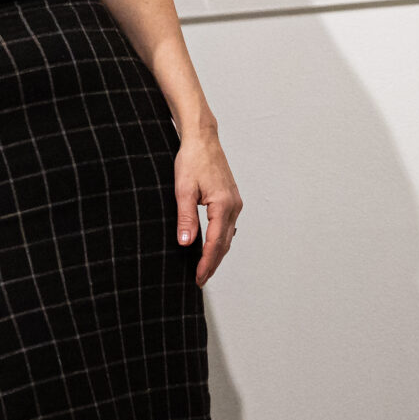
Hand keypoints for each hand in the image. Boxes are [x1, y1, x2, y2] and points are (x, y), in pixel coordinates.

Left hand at [174, 129, 242, 286]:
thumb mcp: (183, 190)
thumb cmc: (192, 160)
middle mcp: (234, 206)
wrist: (202, 139)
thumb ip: (186, 218)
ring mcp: (235, 202)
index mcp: (223, 205)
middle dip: (213, 263)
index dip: (206, 263)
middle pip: (225, 243)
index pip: (215, 243)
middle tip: (200, 280)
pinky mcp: (231, 199)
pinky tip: (211, 246)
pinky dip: (220, 240)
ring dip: (217, 253)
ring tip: (205, 268)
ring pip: (228, 236)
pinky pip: (227, 226)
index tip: (198, 278)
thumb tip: (186, 243)